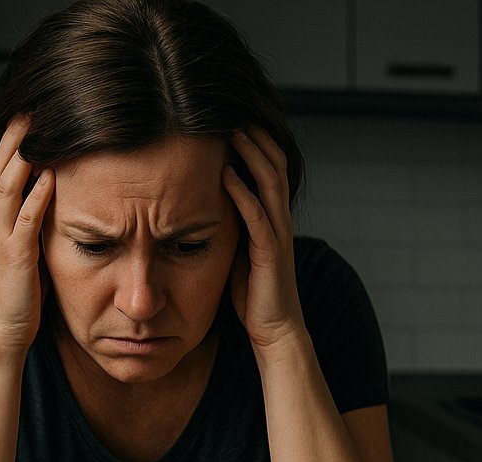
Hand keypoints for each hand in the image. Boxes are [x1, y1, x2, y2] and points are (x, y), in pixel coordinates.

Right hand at [0, 114, 53, 352]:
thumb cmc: (21, 298)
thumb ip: (36, 227)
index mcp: (0, 220)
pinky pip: (25, 222)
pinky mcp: (16, 258)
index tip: (31, 113)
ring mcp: (3, 238)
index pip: (5, 169)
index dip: (15, 140)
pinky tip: (50, 177)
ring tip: (37, 126)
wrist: (2, 334)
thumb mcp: (28, 253)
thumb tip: (57, 204)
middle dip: (16, 135)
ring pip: (9, 186)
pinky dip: (36, 197)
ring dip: (24, 155)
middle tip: (32, 104)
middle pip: (2, 167)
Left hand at [222, 125, 305, 349]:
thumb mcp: (237, 249)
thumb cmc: (252, 295)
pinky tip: (227, 174)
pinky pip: (258, 216)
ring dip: (251, 154)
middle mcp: (279, 220)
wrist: (275, 331)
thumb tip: (202, 201)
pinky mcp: (270, 254)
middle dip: (255, 135)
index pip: (268, 167)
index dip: (255, 139)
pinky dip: (243, 192)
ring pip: (270, 183)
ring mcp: (277, 235)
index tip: (230, 115)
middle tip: (232, 108)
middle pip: (274, 164)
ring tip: (233, 130)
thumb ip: (229, 223)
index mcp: (272, 217)